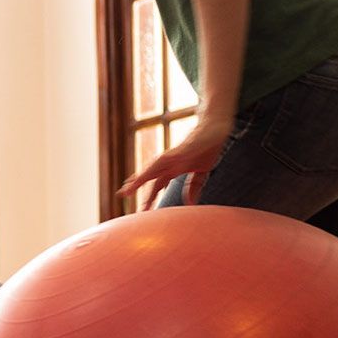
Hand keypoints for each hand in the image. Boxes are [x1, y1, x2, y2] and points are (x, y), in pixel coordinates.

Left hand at [118, 114, 233, 209]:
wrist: (216, 129)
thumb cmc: (207, 149)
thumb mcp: (201, 172)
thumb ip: (193, 186)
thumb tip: (190, 202)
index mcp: (173, 170)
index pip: (157, 185)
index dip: (148, 196)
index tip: (141, 209)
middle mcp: (169, 164)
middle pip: (149, 177)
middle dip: (135, 187)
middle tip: (121, 196)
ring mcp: (173, 157)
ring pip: (151, 169)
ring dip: (139, 179)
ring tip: (127, 189)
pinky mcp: (179, 150)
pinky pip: (163, 160)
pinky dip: (154, 167)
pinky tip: (145, 174)